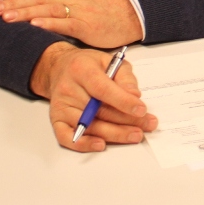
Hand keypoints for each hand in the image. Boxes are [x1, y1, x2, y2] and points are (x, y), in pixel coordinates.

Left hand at [0, 0, 142, 47]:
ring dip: (25, 11)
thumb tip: (33, 7)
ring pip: (47, 7)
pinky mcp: (87, 24)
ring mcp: (79, 9)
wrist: (130, 15)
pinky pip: (65, 22)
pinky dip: (49, 22)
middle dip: (13, 2)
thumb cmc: (104, 9)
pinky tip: (34, 25)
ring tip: (6, 17)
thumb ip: (58, 0)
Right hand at [30, 42, 157, 151]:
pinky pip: (68, 137)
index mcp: (82, 69)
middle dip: (126, 120)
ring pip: (89, 126)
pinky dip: (85, 144)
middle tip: (147, 124)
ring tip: (135, 134)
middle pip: (99, 111)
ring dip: (115, 134)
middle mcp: (68, 89)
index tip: (141, 109)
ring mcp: (61, 107)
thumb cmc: (88, 65)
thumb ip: (124, 76)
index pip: (103, 89)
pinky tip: (102, 144)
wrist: (60, 68)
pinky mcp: (56, 120)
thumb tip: (134, 95)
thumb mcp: (110, 60)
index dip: (123, 101)